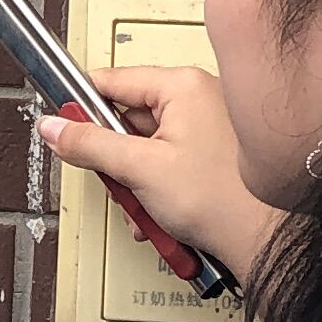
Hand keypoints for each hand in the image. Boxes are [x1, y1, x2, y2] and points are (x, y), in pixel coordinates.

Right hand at [37, 65, 286, 284]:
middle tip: (117, 182)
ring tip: (145, 209)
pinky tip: (160, 217)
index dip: (81, 106)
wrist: (266, 240)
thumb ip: (90, 145)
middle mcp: (198, 98)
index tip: (62, 126)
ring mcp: (207, 127)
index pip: (112, 80)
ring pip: (144, 149)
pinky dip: (155, 193)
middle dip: (115, 161)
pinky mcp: (212, 155)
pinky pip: (165, 165)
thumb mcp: (140, 169)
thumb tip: (55, 127)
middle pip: (127, 119)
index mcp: (182, 85)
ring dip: (134, 185)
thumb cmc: (223, 199)